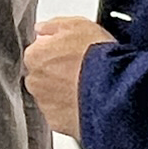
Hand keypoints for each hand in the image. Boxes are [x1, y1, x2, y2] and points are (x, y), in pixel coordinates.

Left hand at [25, 16, 114, 148]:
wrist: (112, 90)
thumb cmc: (95, 57)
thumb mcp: (78, 25)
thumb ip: (54, 26)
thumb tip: (43, 29)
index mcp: (35, 56)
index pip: (39, 51)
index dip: (57, 51)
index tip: (71, 53)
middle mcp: (35, 81)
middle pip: (43, 75)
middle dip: (58, 74)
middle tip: (82, 70)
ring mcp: (45, 104)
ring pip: (52, 96)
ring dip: (65, 93)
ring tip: (88, 87)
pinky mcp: (58, 123)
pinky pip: (63, 115)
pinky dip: (73, 110)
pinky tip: (88, 102)